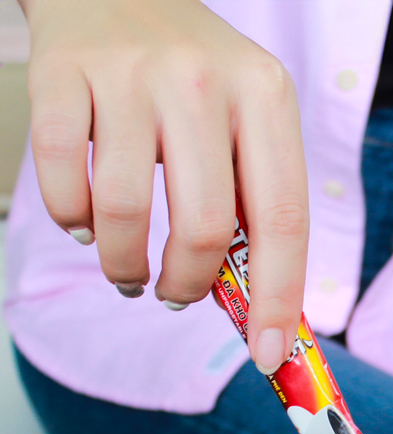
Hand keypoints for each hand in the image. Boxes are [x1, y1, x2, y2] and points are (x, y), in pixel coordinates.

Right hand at [19, 0, 307, 373]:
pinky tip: (85, 222)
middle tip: (175, 294)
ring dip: (126, 265)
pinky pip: (63, 182)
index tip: (267, 354)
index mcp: (267, 97)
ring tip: (129, 269)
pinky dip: (73, 222)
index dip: (277, 298)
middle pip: (205, 227)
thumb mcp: (249, 123)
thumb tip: (262, 310)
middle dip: (189, 285)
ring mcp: (129, 73)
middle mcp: (204, 81)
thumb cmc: (194, 82)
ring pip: (127, 213)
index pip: (283, 220)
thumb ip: (257, 203)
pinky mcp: (61, 72)